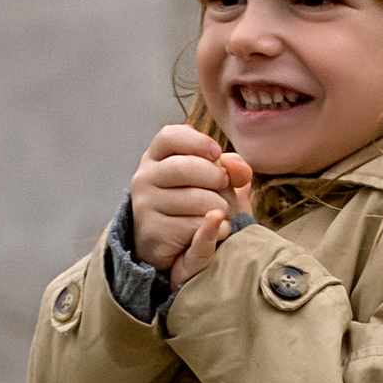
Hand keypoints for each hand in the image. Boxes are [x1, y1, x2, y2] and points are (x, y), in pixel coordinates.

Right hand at [129, 123, 253, 289]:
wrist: (178, 246)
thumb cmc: (198, 203)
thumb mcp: (215, 178)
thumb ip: (230, 166)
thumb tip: (238, 169)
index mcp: (155, 157)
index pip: (169, 136)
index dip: (197, 142)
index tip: (217, 154)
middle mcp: (144, 178)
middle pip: (184, 168)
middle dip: (215, 177)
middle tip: (224, 187)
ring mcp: (145, 206)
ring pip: (195, 200)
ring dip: (220, 207)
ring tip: (220, 212)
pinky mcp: (153, 233)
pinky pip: (195, 226)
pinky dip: (217, 229)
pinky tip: (218, 229)